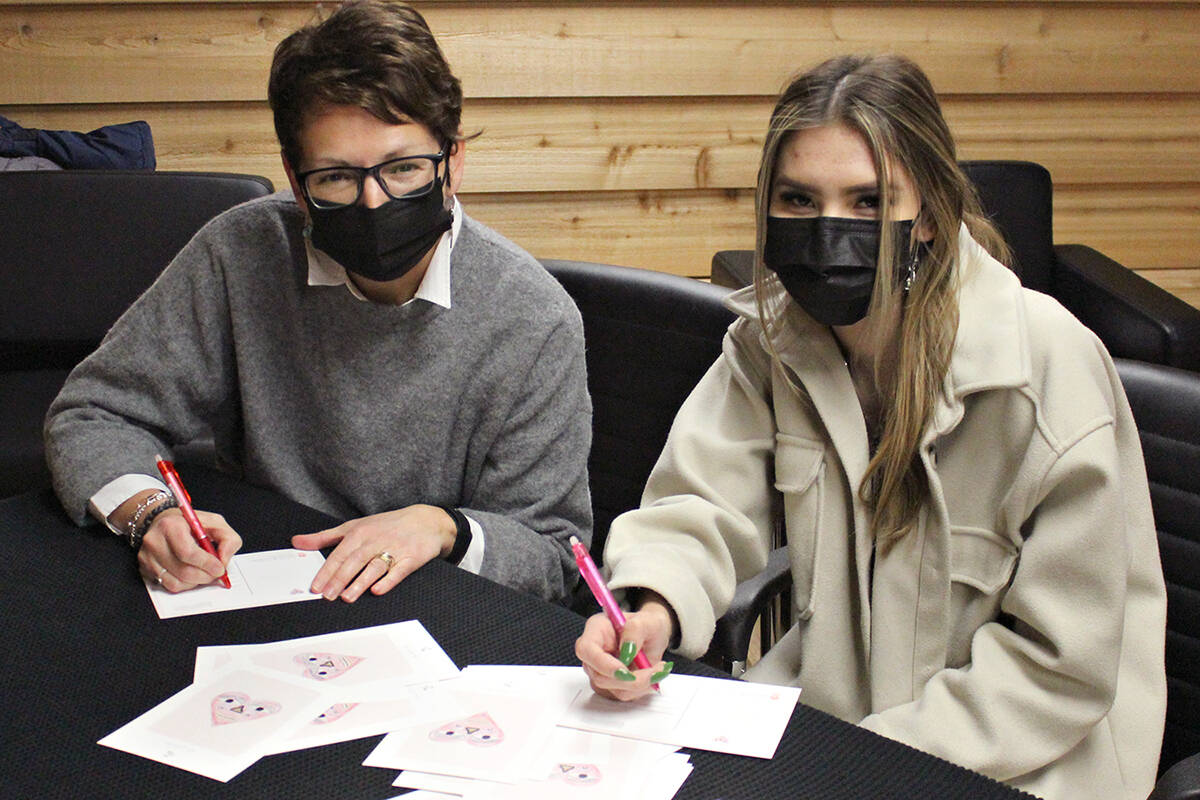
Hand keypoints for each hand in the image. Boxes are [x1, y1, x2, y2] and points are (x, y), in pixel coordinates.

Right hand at [138, 508, 240, 591]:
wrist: (162, 521)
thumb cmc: (189, 523)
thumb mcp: (215, 522)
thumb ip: (228, 539)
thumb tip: (224, 560)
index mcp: (171, 526)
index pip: (188, 553)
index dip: (207, 564)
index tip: (220, 568)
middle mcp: (155, 541)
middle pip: (183, 570)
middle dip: (205, 576)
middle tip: (216, 573)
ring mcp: (147, 557)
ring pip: (176, 582)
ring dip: (196, 582)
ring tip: (204, 572)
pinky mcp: (145, 568)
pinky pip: (168, 586)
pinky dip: (185, 584)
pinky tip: (191, 575)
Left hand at [291, 504, 455, 601]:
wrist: (426, 521)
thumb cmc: (387, 525)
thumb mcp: (355, 526)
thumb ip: (325, 537)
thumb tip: (297, 541)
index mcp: (360, 532)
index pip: (340, 553)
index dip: (327, 570)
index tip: (316, 586)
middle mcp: (376, 540)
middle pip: (355, 560)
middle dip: (340, 578)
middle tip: (327, 596)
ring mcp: (395, 548)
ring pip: (375, 566)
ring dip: (361, 582)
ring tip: (347, 597)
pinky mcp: (412, 558)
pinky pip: (399, 570)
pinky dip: (388, 580)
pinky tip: (378, 590)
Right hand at [575, 594, 675, 700]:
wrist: (653, 636)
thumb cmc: (647, 625)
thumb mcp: (648, 620)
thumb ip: (635, 630)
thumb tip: (628, 649)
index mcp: (596, 629)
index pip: (587, 650)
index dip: (603, 664)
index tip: (625, 671)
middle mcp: (594, 652)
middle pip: (599, 676)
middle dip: (630, 679)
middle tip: (655, 671)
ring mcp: (600, 670)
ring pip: (613, 690)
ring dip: (640, 684)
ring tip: (656, 669)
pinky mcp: (610, 684)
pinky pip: (624, 694)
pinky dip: (641, 689)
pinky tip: (650, 675)